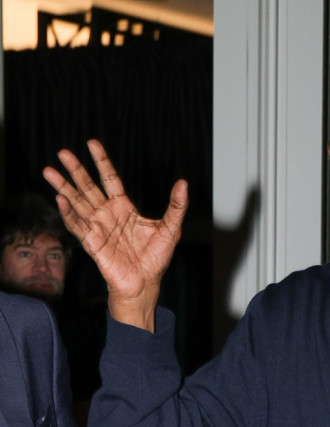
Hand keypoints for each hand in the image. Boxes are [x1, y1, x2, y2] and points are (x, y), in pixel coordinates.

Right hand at [42, 138, 187, 331]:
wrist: (145, 283)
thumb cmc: (155, 258)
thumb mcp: (170, 229)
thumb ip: (176, 206)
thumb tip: (183, 184)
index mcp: (124, 207)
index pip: (110, 178)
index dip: (101, 161)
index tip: (92, 143)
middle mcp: (107, 214)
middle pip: (88, 187)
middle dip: (76, 170)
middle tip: (63, 153)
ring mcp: (97, 227)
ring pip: (77, 203)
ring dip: (63, 187)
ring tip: (49, 171)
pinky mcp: (92, 242)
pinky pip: (77, 225)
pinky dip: (68, 213)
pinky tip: (60, 199)